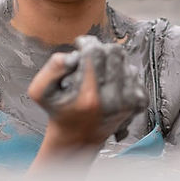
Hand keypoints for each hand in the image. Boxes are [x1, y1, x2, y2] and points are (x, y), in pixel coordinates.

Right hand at [27, 36, 147, 147]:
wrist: (79, 137)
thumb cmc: (60, 111)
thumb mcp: (41, 92)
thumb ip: (52, 68)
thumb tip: (73, 55)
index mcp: (88, 96)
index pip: (95, 52)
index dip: (86, 43)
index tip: (80, 45)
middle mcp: (112, 99)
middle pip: (114, 51)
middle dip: (100, 49)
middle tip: (90, 57)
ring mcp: (128, 101)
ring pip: (126, 60)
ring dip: (111, 61)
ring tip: (99, 73)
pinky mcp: (138, 102)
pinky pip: (135, 72)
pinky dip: (123, 73)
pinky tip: (111, 82)